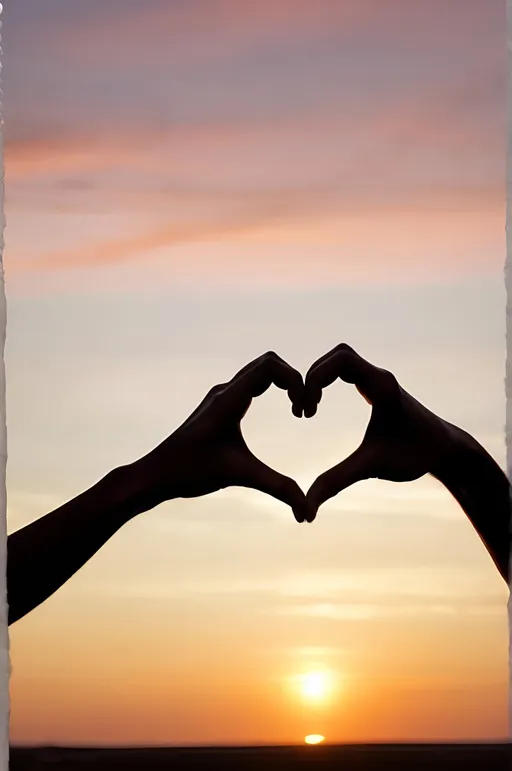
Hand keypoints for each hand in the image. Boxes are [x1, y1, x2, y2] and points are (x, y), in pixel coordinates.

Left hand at [140, 351, 313, 522]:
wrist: (156, 474)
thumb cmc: (190, 472)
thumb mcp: (239, 476)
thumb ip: (277, 488)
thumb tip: (308, 513)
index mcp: (229, 400)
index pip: (270, 366)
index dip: (295, 380)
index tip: (304, 411)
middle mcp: (225, 391)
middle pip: (269, 363)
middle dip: (294, 381)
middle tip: (304, 411)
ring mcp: (221, 396)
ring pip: (260, 371)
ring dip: (284, 383)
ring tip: (297, 411)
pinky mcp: (219, 405)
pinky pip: (252, 383)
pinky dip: (272, 389)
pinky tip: (280, 412)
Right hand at [303, 343, 472, 515]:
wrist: (447, 450)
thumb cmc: (416, 455)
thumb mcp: (372, 468)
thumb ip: (336, 482)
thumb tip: (305, 510)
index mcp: (382, 386)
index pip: (341, 360)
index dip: (316, 378)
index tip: (308, 411)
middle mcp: (381, 377)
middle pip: (338, 356)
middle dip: (313, 377)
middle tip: (305, 410)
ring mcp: (379, 380)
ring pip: (341, 360)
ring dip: (319, 378)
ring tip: (309, 410)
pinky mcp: (378, 387)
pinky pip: (346, 370)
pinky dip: (328, 381)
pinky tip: (319, 405)